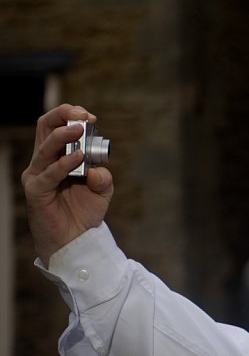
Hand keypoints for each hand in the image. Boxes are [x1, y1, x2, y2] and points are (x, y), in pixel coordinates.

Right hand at [21, 104, 113, 265]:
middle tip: (82, 116)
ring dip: (63, 136)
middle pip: (44, 129)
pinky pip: (49, 174)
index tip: (90, 117)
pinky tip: (78, 157)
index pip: (55, 127)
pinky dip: (64, 163)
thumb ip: (103, 177)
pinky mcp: (37, 191)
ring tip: (79, 129)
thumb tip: (98, 169)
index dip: (70, 117)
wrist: (75, 239)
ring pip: (45, 148)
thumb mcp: (102, 191)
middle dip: (62, 117)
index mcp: (57, 156)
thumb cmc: (84, 212)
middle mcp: (44, 162)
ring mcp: (38, 175)